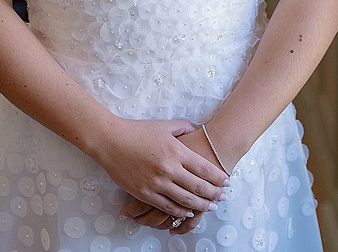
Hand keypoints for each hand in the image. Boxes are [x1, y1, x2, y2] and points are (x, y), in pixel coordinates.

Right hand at [95, 118, 228, 219]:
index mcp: (176, 150)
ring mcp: (157, 183)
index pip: (204, 168)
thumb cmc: (137, 130)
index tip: (227, 182)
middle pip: (198, 187)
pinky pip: (167, 207)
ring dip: (200, 206)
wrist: (110, 141)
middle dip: (214, 194)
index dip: (218, 177)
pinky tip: (187, 212)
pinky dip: (180, 212)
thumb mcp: (163, 125)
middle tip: (223, 197)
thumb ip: (182, 128)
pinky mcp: (145, 193)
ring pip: (185, 201)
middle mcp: (169, 168)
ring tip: (210, 207)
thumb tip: (195, 131)